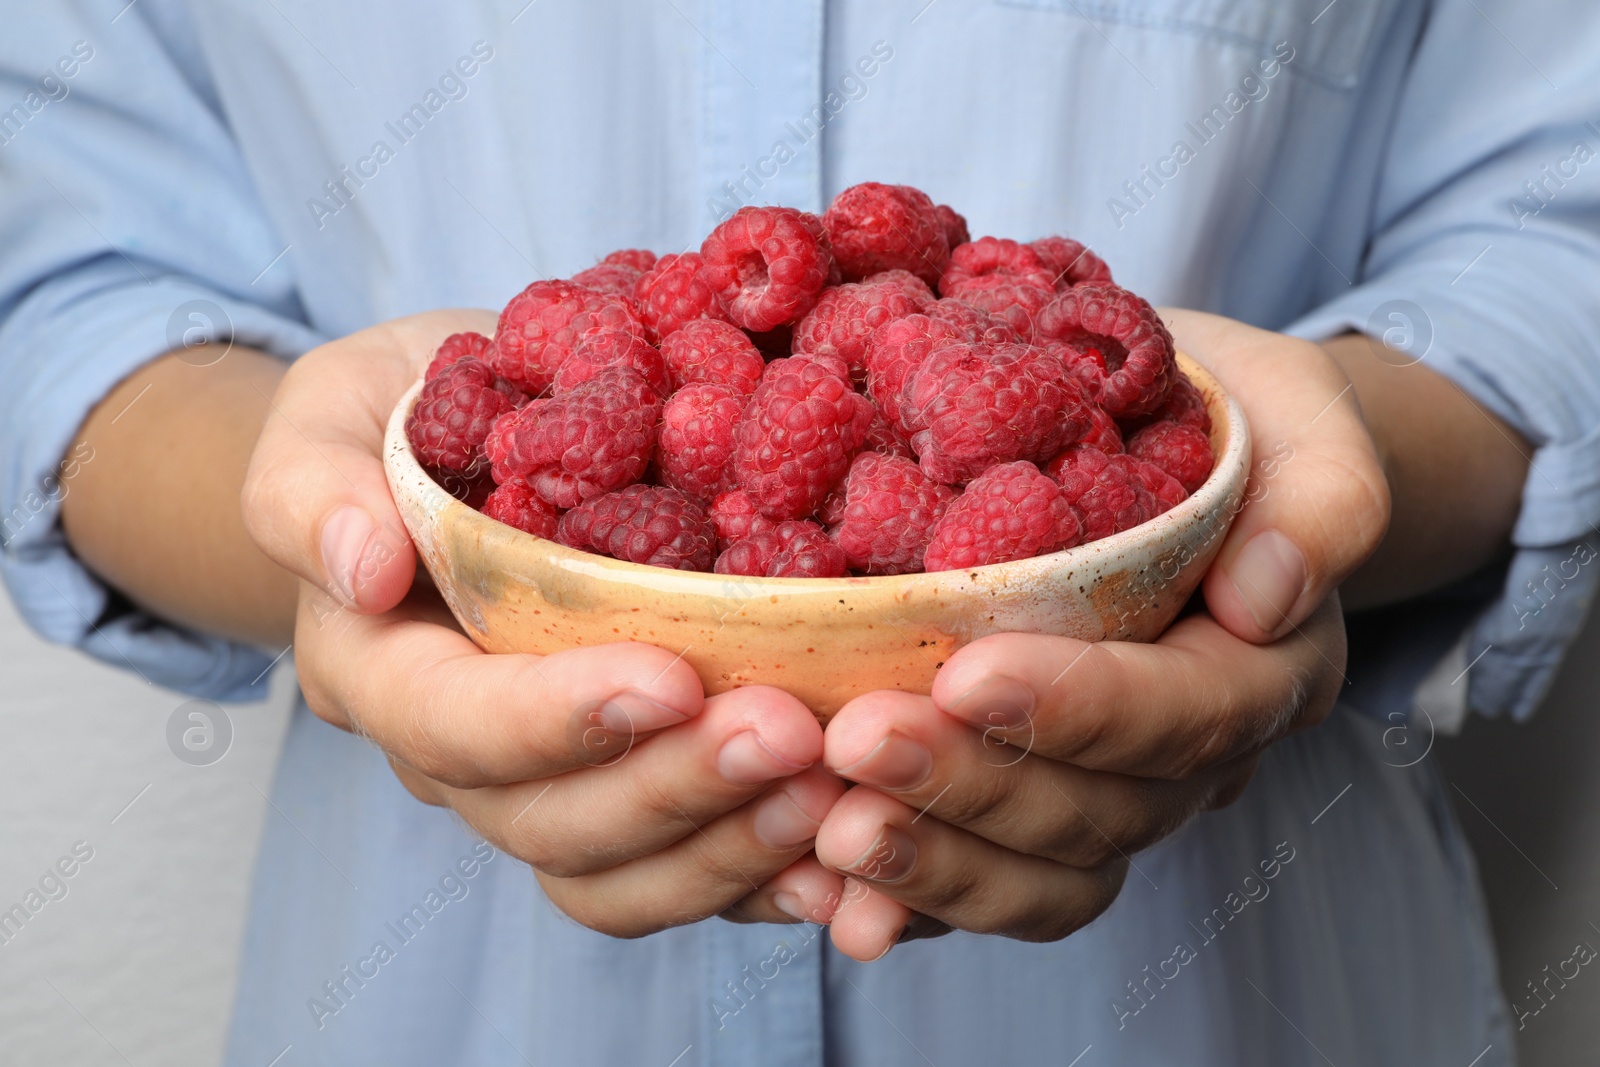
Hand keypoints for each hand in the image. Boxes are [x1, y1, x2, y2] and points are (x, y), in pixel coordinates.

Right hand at [242, 312, 843, 936]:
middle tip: (792, 735)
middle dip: (672, 790)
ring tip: (836, 794)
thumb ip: (313, 486)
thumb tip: (363, 567)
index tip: (669, 679)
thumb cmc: (399, 420)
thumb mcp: (329, 414)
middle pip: (549, 822)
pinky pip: (684, 869)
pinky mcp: (626, 786)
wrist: (460, 446)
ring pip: (620, 872)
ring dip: (729, 846)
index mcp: (382, 668)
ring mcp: (547, 784)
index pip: (452, 723)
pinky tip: (844, 850)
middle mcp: (462, 754)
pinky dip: (764, 875)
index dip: (556, 718)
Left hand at [811, 312, 1389, 959]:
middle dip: (975, 787)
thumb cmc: (1226, 422)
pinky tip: (817, 886)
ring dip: (932, 863)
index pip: (1186, 715)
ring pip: (1039, 874)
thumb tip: (1267, 594)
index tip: (966, 673)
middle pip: (1099, 813)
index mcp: (1261, 670)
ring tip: (826, 831)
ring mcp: (1108, 797)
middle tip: (858, 741)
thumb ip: (1322, 497)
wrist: (1162, 448)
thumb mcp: (1299, 419)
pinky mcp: (1031, 811)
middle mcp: (1188, 758)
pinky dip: (904, 898)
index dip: (1080, 709)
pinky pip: (980, 884)